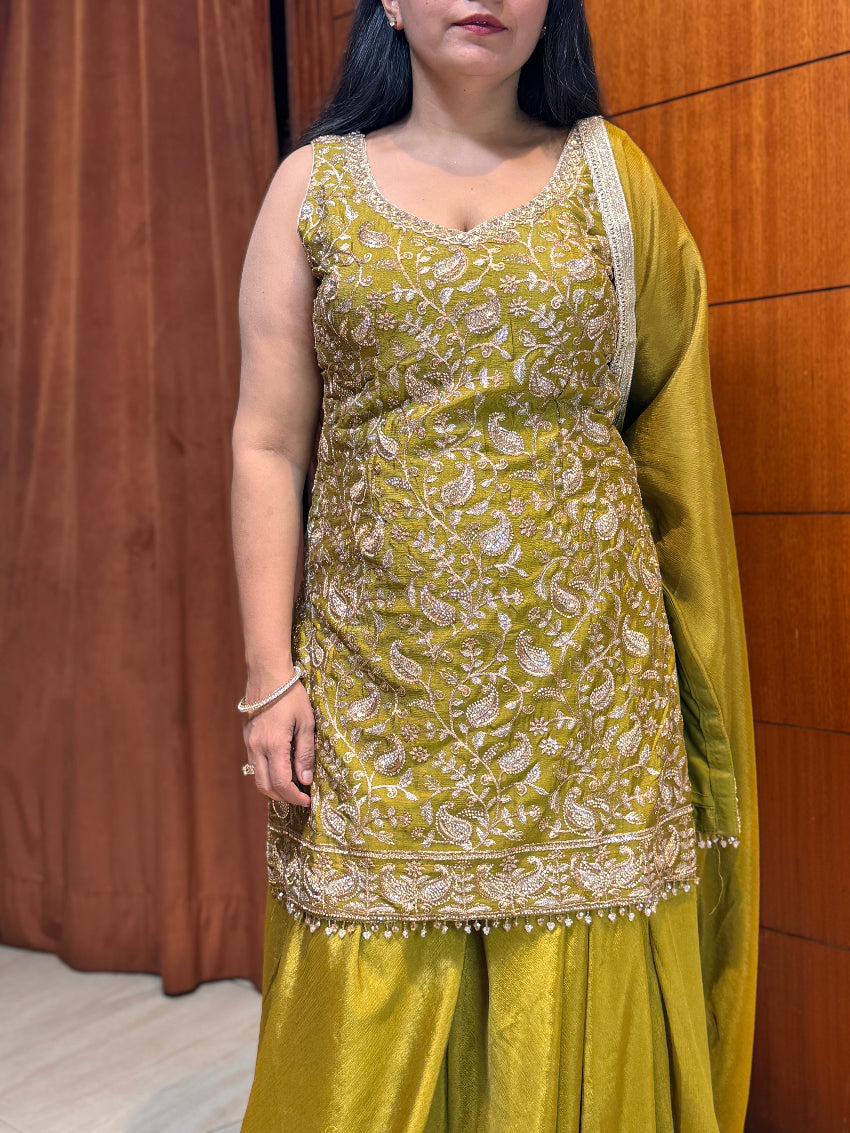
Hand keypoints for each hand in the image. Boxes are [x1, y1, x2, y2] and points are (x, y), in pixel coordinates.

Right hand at [242, 680, 315, 806]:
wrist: (268, 674)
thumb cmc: (292, 696)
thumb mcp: (306, 723)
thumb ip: (305, 753)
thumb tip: (305, 780)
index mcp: (274, 745)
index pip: (281, 783)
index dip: (294, 797)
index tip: (307, 800)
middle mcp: (257, 747)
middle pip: (265, 786)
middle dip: (283, 797)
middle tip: (300, 798)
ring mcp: (249, 743)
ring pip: (257, 776)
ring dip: (273, 787)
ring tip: (292, 786)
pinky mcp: (247, 737)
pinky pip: (254, 763)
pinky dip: (266, 773)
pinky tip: (281, 768)